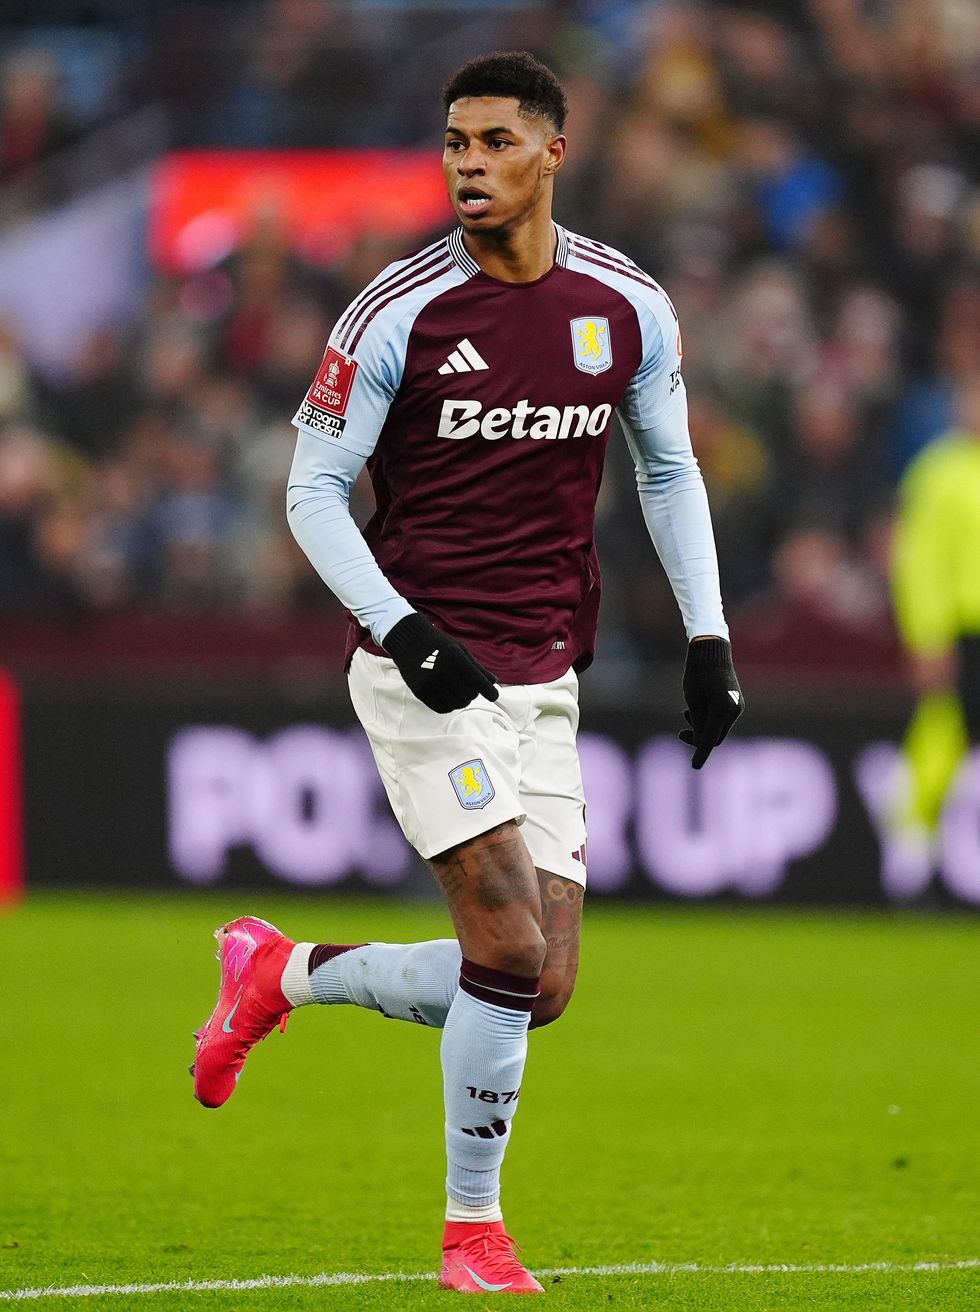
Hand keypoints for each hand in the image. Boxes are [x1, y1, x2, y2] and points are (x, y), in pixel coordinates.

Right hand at [383, 613, 498, 712]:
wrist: (409, 641)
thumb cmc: (439, 645)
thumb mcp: (460, 650)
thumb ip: (477, 667)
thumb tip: (493, 682)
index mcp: (455, 658)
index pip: (478, 682)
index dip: (489, 691)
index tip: (494, 695)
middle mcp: (442, 671)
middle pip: (469, 695)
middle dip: (473, 693)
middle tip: (469, 686)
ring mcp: (429, 683)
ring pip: (456, 704)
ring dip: (462, 700)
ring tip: (459, 691)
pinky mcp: (420, 692)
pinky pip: (442, 708)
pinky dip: (450, 705)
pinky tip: (449, 696)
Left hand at [680, 636, 742, 768]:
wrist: (713, 652)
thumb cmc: (698, 673)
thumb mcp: (692, 699)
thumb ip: (697, 721)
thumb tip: (701, 741)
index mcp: (721, 709)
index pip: (709, 739)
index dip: (700, 754)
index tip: (694, 767)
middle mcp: (733, 711)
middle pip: (715, 737)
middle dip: (698, 738)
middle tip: (681, 733)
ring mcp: (737, 708)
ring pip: (718, 730)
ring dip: (703, 728)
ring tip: (687, 713)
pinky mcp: (736, 705)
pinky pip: (722, 721)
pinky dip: (710, 720)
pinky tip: (697, 710)